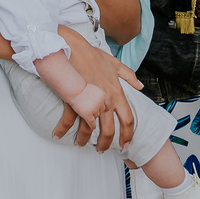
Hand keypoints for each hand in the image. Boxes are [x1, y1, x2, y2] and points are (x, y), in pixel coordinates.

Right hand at [51, 32, 139, 151]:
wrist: (72, 48)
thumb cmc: (91, 55)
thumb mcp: (114, 63)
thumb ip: (129, 76)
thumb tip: (140, 85)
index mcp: (116, 92)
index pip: (127, 119)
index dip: (127, 134)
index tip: (125, 143)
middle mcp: (105, 100)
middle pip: (109, 130)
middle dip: (106, 144)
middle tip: (102, 150)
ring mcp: (89, 101)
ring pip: (89, 130)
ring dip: (84, 141)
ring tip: (81, 145)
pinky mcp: (73, 100)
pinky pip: (69, 120)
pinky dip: (63, 130)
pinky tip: (59, 136)